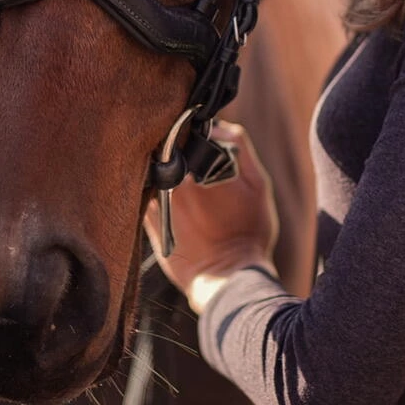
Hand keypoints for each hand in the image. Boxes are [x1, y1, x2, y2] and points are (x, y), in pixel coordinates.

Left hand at [145, 122, 279, 313]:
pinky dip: (155, 189)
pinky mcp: (149, 223)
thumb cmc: (250, 232)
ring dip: (163, 168)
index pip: (182, 133)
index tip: (197, 130)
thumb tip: (220, 125)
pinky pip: (146, 195)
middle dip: (175, 147)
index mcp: (196, 168)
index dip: (188, 129)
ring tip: (182, 176)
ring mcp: (156, 203)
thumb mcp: (258, 185)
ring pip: (153, 172)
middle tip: (188, 152)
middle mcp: (171, 183)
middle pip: (165, 151)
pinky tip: (172, 197)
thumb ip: (240, 148)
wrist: (230, 279)